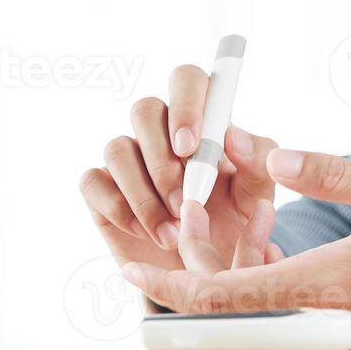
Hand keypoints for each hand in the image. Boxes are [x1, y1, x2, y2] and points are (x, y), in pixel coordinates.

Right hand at [78, 64, 285, 279]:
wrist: (205, 269)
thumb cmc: (235, 220)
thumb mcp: (257, 193)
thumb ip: (256, 159)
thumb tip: (233, 135)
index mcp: (201, 120)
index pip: (186, 80)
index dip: (185, 106)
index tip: (191, 147)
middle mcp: (160, 131)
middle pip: (144, 109)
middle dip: (162, 160)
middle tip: (185, 202)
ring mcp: (129, 157)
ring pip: (117, 148)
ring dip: (144, 194)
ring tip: (173, 232)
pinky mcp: (102, 188)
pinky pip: (93, 181)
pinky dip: (121, 209)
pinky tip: (147, 233)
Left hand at [119, 149, 350, 348]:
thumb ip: (326, 170)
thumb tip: (268, 152)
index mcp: (320, 287)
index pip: (225, 297)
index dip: (169, 285)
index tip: (130, 269)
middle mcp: (315, 320)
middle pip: (223, 313)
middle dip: (183, 275)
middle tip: (167, 226)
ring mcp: (326, 332)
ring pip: (245, 318)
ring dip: (214, 281)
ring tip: (201, 230)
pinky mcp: (336, 331)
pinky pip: (273, 318)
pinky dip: (247, 288)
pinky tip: (250, 252)